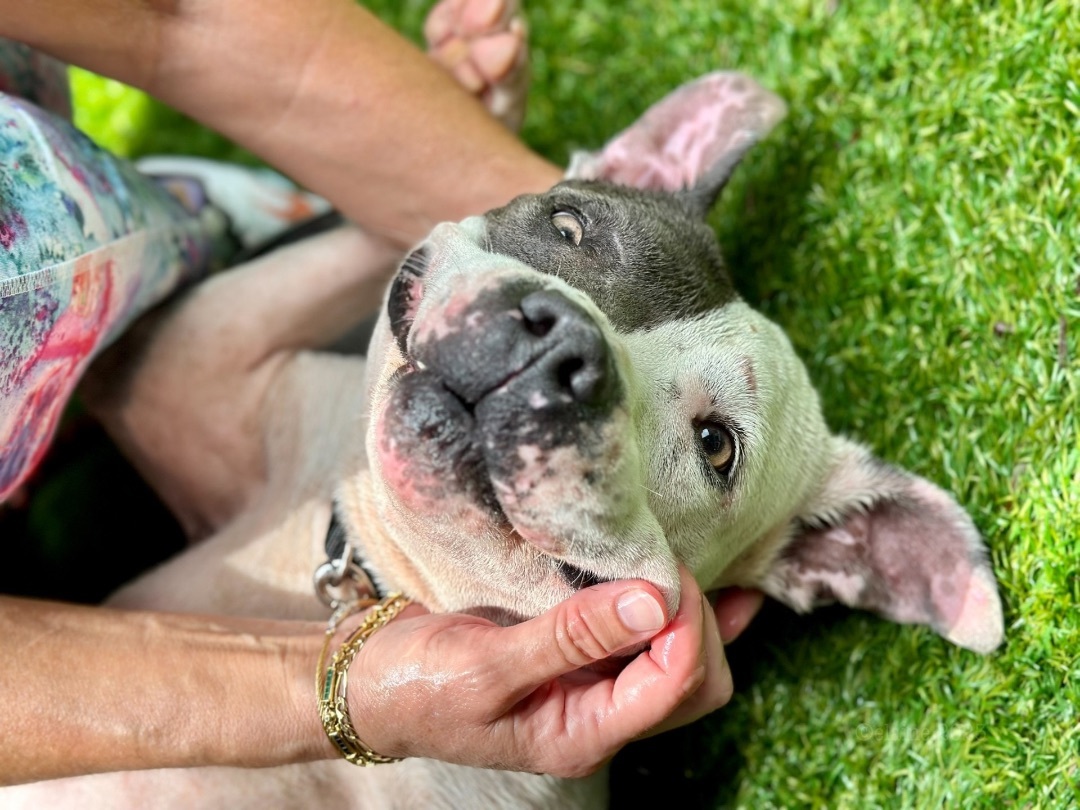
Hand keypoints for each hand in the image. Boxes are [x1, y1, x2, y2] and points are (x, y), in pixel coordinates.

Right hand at [347, 567, 760, 776]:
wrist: (372, 679)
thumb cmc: (417, 684)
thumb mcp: (487, 664)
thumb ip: (570, 636)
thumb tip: (652, 600)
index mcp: (580, 735)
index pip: (672, 687)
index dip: (685, 627)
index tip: (662, 572)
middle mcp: (598, 718)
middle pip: (695, 686)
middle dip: (700, 625)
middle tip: (672, 566)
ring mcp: (592, 689)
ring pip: (682, 664)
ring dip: (695, 617)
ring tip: (691, 564)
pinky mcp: (581, 659)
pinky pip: (647, 640)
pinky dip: (672, 610)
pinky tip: (680, 573)